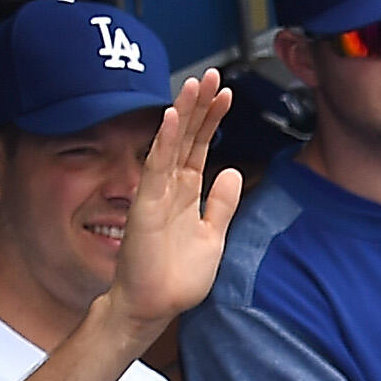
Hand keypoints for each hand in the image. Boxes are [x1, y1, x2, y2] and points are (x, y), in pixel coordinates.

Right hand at [104, 71, 241, 334]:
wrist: (154, 305)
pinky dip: (166, 141)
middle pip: (188, 136)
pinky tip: (174, 118)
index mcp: (187, 192)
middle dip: (201, 105)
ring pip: (172, 143)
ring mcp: (157, 193)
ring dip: (184, 112)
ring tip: (195, 83)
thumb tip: (234, 173)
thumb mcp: (212, 236)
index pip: (201, 146)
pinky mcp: (146, 205)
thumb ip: (222, 205)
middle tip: (214, 75)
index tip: (227, 94)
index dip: (213, 119)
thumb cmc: (177, 276)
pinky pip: (156, 166)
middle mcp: (170, 186)